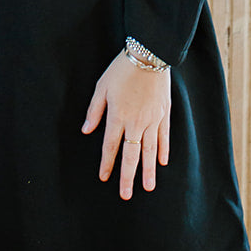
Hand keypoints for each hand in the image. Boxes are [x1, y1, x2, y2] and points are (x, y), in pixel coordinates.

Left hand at [82, 51, 170, 199]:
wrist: (149, 55)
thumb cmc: (122, 69)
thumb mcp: (101, 87)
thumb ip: (94, 110)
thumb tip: (86, 130)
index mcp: (117, 116)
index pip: (110, 146)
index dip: (107, 163)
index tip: (104, 178)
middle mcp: (135, 122)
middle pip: (131, 155)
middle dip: (128, 176)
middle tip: (126, 195)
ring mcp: (152, 119)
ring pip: (149, 150)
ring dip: (148, 170)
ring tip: (148, 187)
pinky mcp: (164, 113)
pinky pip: (164, 136)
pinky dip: (163, 150)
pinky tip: (162, 163)